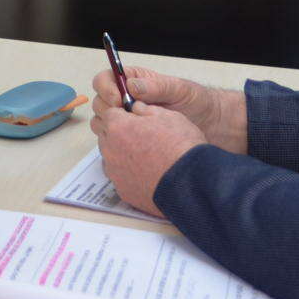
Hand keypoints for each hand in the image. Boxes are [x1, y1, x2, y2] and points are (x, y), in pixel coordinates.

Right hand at [90, 64, 246, 153]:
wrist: (215, 127)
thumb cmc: (198, 103)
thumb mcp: (179, 90)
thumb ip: (156, 88)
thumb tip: (130, 86)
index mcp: (134, 82)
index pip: (105, 80)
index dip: (106, 88)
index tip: (118, 100)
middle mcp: (127, 101)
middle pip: (100, 103)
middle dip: (108, 110)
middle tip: (127, 119)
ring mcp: (130, 123)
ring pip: (103, 123)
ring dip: (111, 128)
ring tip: (132, 134)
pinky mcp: (134, 142)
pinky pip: (115, 143)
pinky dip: (118, 145)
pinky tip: (134, 148)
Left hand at [90, 101, 203, 216]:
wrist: (190, 182)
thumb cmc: (181, 146)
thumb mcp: (167, 116)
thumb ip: (145, 108)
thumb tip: (135, 107)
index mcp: (118, 126)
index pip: (109, 113)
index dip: (122, 114)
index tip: (133, 118)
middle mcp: (110, 149)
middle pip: (107, 136)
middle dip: (119, 133)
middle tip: (141, 136)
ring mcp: (115, 172)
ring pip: (111, 157)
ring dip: (122, 154)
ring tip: (146, 156)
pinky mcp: (123, 190)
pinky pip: (121, 177)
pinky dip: (130, 174)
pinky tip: (147, 173)